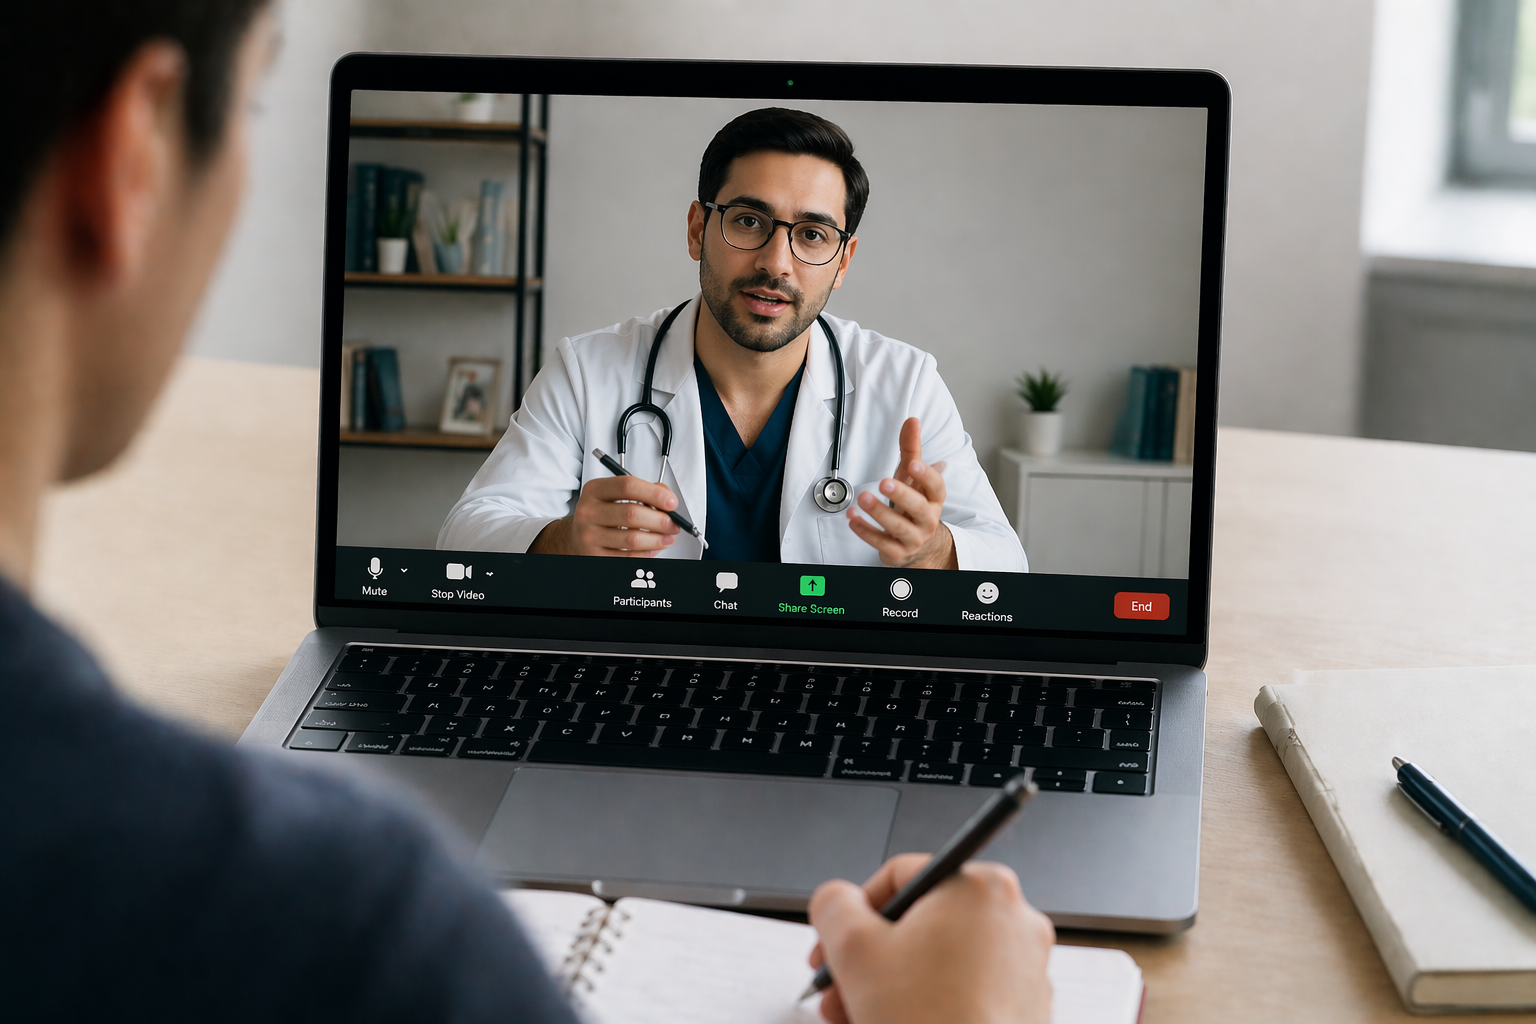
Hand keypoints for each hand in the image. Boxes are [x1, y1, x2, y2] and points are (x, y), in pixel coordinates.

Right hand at [529, 475, 679, 555]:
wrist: (578, 535)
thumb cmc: (603, 512)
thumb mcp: (615, 494)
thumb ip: (643, 490)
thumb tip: (667, 499)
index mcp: (595, 490)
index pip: (627, 486)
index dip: (654, 494)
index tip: (671, 502)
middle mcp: (588, 512)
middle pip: (632, 514)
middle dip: (660, 520)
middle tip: (674, 524)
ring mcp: (589, 535)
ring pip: (633, 539)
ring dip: (657, 539)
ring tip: (668, 537)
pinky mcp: (595, 556)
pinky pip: (628, 557)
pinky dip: (647, 553)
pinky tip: (654, 547)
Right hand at [807, 854, 1053, 1023]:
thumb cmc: (926, 1022)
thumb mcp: (853, 949)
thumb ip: (833, 905)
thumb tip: (836, 898)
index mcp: (979, 887)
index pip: (900, 876)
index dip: (853, 910)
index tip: (834, 941)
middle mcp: (1013, 918)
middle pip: (920, 922)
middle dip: (871, 956)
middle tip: (841, 983)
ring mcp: (1026, 966)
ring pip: (940, 960)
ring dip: (892, 983)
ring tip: (858, 1014)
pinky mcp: (1026, 1008)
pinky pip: (965, 991)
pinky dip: (929, 1003)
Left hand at [846, 417, 956, 568]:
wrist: (918, 546)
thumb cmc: (913, 506)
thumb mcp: (912, 478)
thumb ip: (911, 450)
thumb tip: (912, 421)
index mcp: (934, 500)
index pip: (937, 487)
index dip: (927, 476)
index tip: (913, 463)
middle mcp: (927, 519)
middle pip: (919, 508)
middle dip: (902, 495)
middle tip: (885, 482)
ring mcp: (912, 538)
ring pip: (898, 527)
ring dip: (879, 512)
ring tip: (862, 498)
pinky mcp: (896, 552)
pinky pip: (880, 543)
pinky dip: (865, 530)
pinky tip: (852, 518)